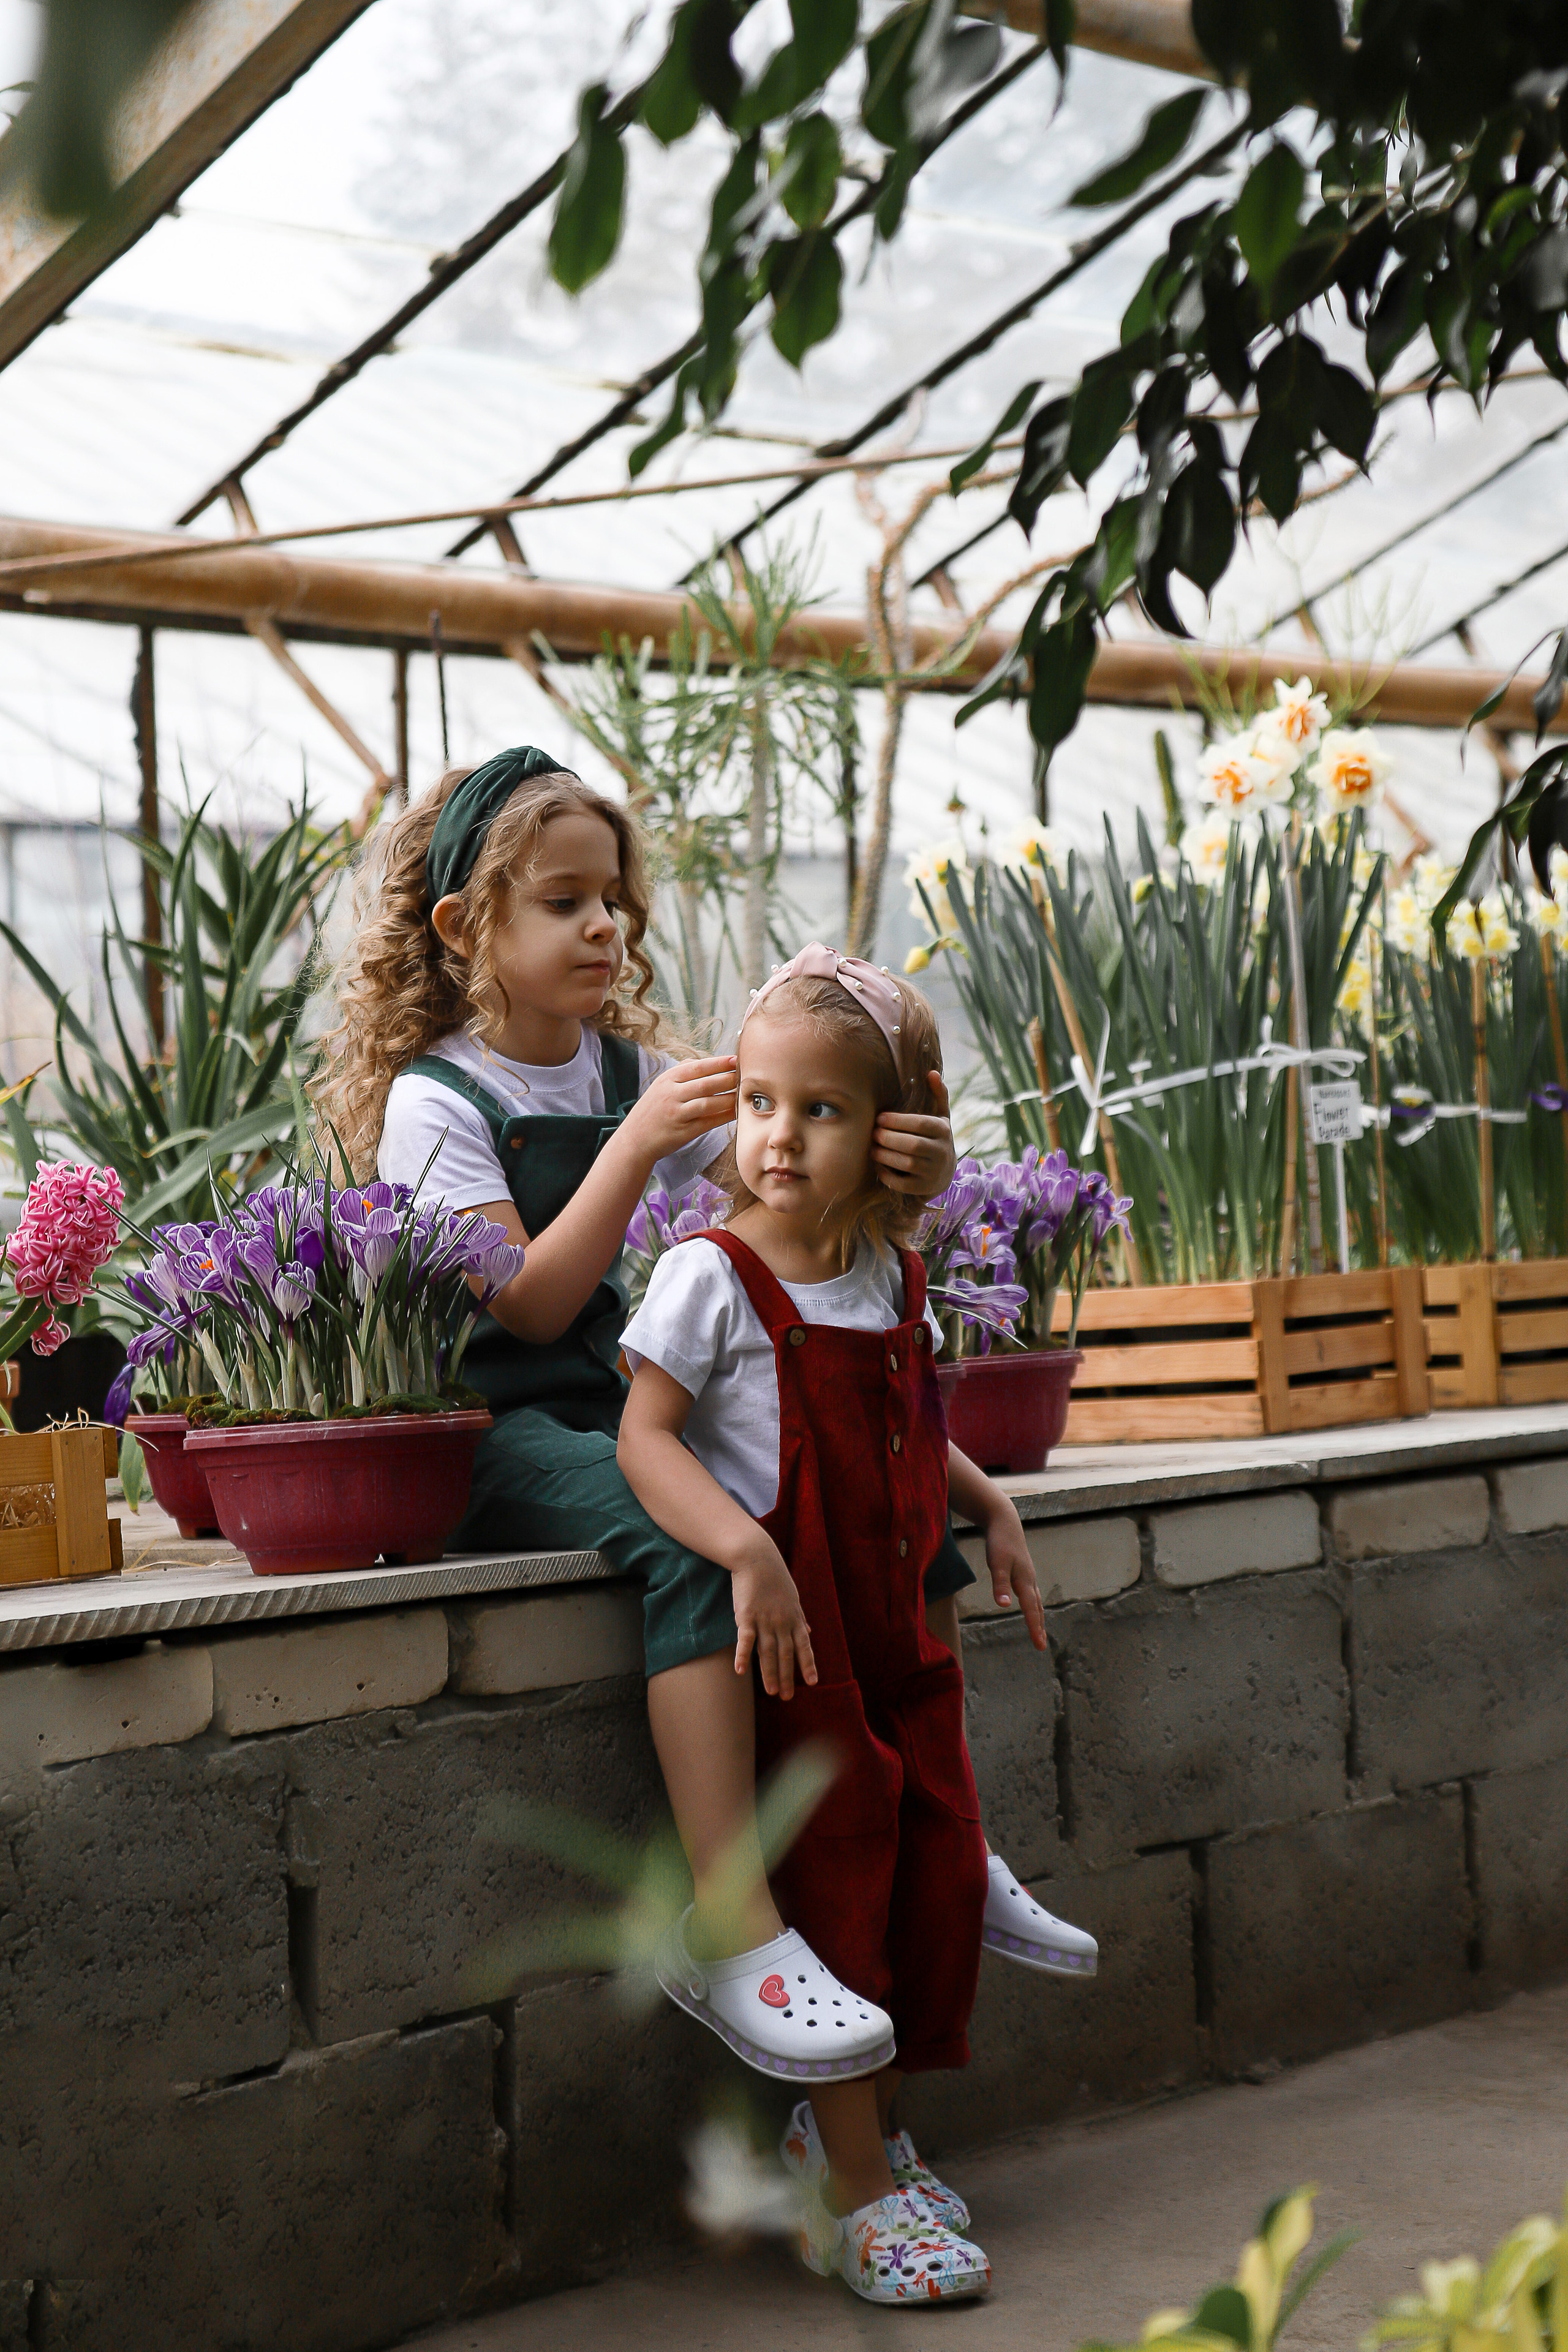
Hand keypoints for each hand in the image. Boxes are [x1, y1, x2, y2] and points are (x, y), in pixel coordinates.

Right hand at [622, 1054, 736, 1165]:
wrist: (635, 1139)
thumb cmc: (653, 1109)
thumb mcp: (662, 1085)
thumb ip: (683, 1071)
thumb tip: (710, 1061)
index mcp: (668, 1079)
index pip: (698, 1067)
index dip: (719, 1063)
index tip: (737, 1059)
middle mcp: (671, 1094)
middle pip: (706, 1084)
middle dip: (729, 1079)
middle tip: (747, 1075)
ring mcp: (677, 1114)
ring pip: (709, 1103)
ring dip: (730, 1098)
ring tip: (745, 1094)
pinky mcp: (683, 1132)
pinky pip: (708, 1122)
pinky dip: (724, 1116)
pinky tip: (737, 1112)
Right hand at [731, 1534, 816, 1698]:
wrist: (756, 1557)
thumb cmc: (775, 1577)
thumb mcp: (793, 1598)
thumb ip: (799, 1619)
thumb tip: (809, 1633)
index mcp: (794, 1618)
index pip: (804, 1646)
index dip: (808, 1664)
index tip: (812, 1682)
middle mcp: (782, 1622)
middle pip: (785, 1654)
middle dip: (787, 1677)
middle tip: (787, 1697)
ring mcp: (764, 1619)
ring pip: (768, 1652)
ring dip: (769, 1673)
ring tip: (771, 1692)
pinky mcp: (746, 1615)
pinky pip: (745, 1639)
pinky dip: (743, 1655)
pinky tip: (741, 1671)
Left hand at [873, 1069, 956, 1198]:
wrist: (944, 1173)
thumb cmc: (935, 1138)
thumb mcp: (941, 1117)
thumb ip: (937, 1095)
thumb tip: (931, 1072)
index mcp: (943, 1131)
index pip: (921, 1124)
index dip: (898, 1121)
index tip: (880, 1118)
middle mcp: (941, 1152)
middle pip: (913, 1145)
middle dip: (889, 1138)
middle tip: (873, 1133)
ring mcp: (933, 1172)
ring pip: (907, 1164)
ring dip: (885, 1155)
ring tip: (872, 1148)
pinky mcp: (923, 1188)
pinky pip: (902, 1183)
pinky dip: (887, 1175)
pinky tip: (877, 1165)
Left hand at [983, 1496, 1046, 1652]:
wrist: (1004, 1521)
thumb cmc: (999, 1542)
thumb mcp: (997, 1563)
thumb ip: (1000, 1584)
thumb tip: (1003, 1606)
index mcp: (1024, 1580)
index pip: (1030, 1609)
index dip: (1034, 1628)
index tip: (1040, 1646)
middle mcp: (1029, 1580)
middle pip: (1036, 1607)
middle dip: (1038, 1626)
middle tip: (1041, 1645)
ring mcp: (1027, 1575)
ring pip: (1035, 1600)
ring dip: (1037, 1616)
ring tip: (1038, 1631)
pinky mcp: (1022, 1570)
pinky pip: (1030, 1593)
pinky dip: (1032, 1605)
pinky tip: (1030, 1606)